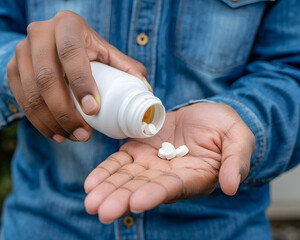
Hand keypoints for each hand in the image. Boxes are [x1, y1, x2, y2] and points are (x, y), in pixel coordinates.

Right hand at [6, 10, 149, 142]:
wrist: (57, 43)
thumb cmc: (89, 50)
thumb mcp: (109, 53)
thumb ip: (128, 69)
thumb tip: (147, 93)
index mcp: (68, 26)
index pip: (70, 54)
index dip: (81, 83)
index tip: (93, 110)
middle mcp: (40, 34)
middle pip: (47, 77)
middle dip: (65, 112)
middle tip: (84, 134)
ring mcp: (23, 52)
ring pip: (32, 93)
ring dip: (52, 122)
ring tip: (73, 137)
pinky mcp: (13, 69)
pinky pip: (21, 100)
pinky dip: (38, 122)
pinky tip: (56, 134)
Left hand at [84, 102, 254, 222]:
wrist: (207, 113)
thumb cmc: (226, 128)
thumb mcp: (239, 140)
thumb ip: (235, 162)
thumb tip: (231, 187)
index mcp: (193, 176)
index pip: (172, 188)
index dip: (154, 194)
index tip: (136, 203)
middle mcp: (169, 175)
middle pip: (143, 188)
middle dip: (121, 199)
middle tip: (100, 210)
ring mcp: (152, 163)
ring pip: (127, 178)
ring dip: (108, 188)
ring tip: (90, 199)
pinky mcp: (139, 149)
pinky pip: (120, 162)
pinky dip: (106, 171)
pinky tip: (91, 182)